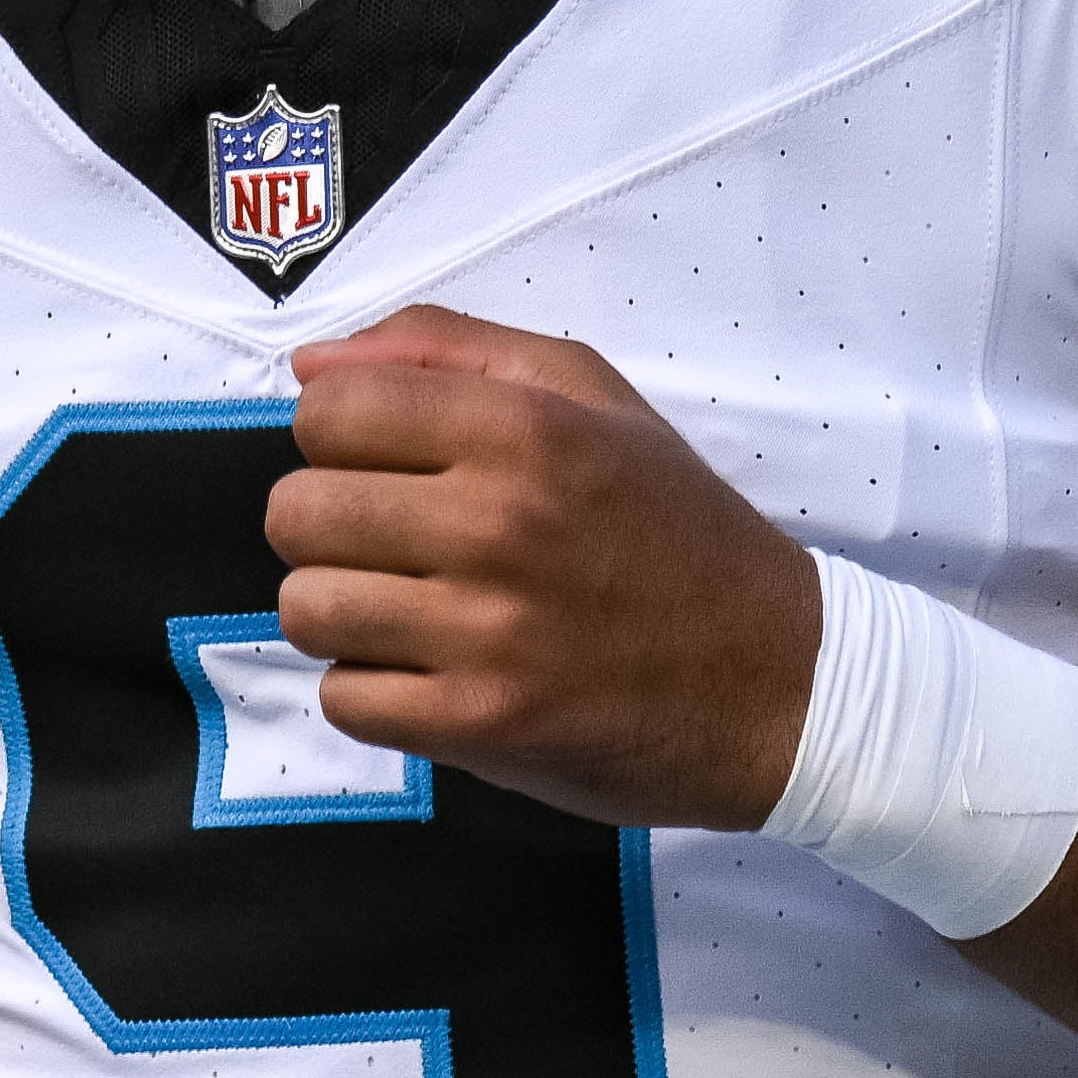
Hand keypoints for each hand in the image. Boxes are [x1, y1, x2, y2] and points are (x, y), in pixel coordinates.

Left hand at [265, 304, 820, 825]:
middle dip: (330, 528)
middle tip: (397, 546)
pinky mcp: (481, 724)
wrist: (780, 681)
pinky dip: (373, 692)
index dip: (337, 438)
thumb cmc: (677, 530)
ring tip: (408, 612)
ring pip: (306, 608)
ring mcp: (487, 632)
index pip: (326, 410)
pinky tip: (431, 673)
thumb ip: (451, 353)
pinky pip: (342, 700)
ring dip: (342, 613)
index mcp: (523, 429)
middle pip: (296, 511)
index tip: (383, 466)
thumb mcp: (594, 399)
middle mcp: (499, 523)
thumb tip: (311, 362)